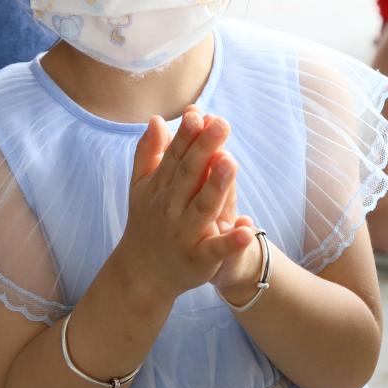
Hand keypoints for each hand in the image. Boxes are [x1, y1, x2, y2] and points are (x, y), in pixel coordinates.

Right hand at [114, 108, 256, 302]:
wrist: (141, 273)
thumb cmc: (146, 221)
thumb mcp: (141, 186)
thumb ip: (149, 152)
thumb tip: (157, 119)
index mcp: (161, 187)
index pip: (175, 156)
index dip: (186, 136)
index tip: (198, 114)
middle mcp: (171, 208)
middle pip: (189, 175)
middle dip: (204, 149)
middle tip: (221, 125)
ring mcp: (184, 234)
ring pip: (203, 207)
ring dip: (216, 186)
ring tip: (230, 162)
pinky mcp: (199, 260)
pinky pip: (216, 249)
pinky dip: (230, 241)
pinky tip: (246, 228)